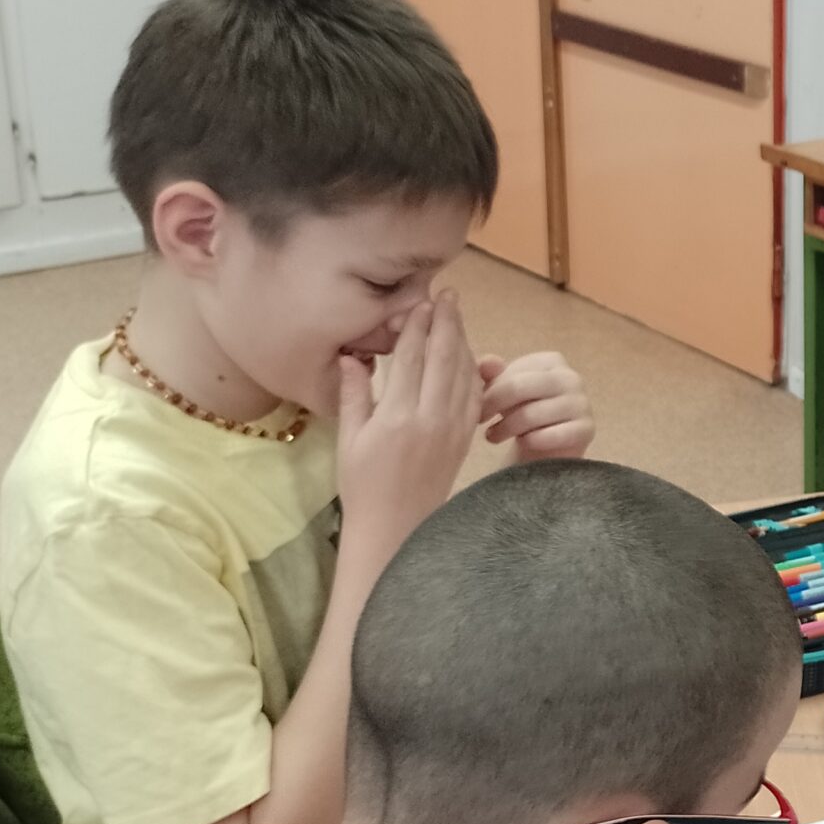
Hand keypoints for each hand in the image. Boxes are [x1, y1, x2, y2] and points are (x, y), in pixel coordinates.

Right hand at [336, 295, 481, 545]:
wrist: (396, 528)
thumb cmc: (363, 486)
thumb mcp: (350, 439)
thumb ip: (353, 394)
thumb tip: (350, 355)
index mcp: (396, 416)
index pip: (409, 359)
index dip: (415, 327)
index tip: (419, 302)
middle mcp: (429, 419)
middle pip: (442, 357)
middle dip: (446, 322)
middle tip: (447, 295)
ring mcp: (452, 429)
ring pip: (462, 373)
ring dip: (462, 340)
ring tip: (457, 316)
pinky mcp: (464, 439)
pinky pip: (473, 396)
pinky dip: (473, 371)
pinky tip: (469, 354)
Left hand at [476, 350, 593, 460]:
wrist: (548, 447)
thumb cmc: (522, 411)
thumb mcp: (503, 390)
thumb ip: (491, 374)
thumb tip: (486, 362)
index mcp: (551, 361)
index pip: (510, 372)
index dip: (488, 391)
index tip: (478, 406)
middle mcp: (571, 378)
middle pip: (518, 388)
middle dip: (492, 406)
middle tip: (480, 420)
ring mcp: (581, 403)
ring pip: (529, 415)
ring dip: (504, 429)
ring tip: (493, 436)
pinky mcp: (586, 429)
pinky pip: (548, 436)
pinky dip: (529, 442)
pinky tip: (522, 444)